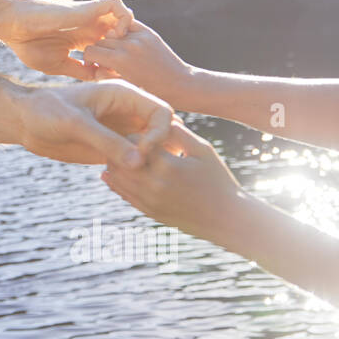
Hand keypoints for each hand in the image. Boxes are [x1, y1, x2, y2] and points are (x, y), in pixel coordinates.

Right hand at [3, 0, 132, 79]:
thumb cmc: (28, 44)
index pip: (111, 47)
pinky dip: (122, 18)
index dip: (118, 60)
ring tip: (118, 49)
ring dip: (127, 32)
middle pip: (122, 33)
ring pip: (125, 16)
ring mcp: (90, 17)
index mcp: (83, 40)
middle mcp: (90, 27)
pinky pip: (117, 5)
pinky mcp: (87, 8)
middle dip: (128, 47)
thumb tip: (97, 79)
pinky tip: (112, 37)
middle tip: (125, 64)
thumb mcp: (57, 64)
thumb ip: (78, 71)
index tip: (117, 77)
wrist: (14, 25)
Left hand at [18, 80, 172, 165]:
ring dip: (149, 165)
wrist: (25, 120)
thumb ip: (105, 140)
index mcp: (123, 94)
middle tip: (144, 170)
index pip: (162, 112)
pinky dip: (134, 173)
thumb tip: (139, 161)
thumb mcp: (74, 123)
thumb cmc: (46, 110)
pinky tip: (121, 181)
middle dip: (161, 151)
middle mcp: (127, 112)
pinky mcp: (112, 148)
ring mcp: (121, 131)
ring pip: (151, 149)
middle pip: (162, 131)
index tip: (142, 152)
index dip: (160, 133)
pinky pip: (134, 162)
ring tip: (132, 178)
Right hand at [81, 18, 197, 106]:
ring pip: (112, 34)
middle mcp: (128, 45)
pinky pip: (127, 27)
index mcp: (119, 60)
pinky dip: (123, 33)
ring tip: (117, 55)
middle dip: (99, 51)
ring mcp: (139, 37)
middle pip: (100, 41)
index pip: (90, 51)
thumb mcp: (124, 87)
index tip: (93, 66)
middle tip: (104, 62)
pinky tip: (126, 44)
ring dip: (111, 43)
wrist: (181, 85)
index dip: (88, 60)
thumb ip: (104, 75)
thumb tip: (94, 66)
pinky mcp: (148, 33)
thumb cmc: (151, 93)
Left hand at [100, 120, 245, 242]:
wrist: (226, 219)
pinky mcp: (148, 212)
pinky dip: (115, 183)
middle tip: (119, 138)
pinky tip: (111, 173)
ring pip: (117, 179)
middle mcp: (154, 184)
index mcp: (168, 165)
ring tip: (116, 153)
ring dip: (114, 164)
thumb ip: (178, 133)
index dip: (134, 132)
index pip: (134, 140)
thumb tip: (156, 120)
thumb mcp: (203, 150)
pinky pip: (124, 195)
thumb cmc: (218, 179)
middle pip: (120, 160)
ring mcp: (150, 201)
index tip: (137, 128)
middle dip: (119, 147)